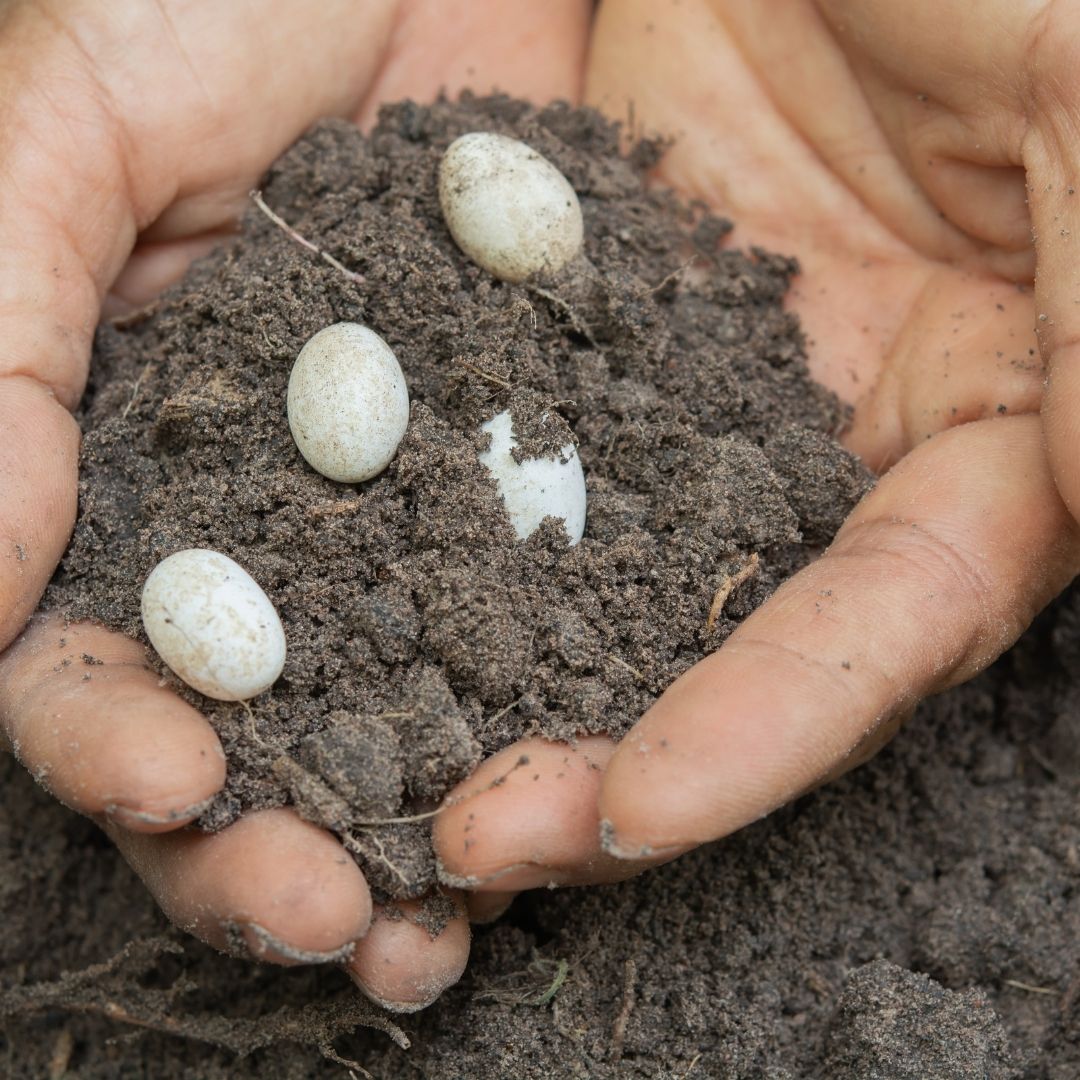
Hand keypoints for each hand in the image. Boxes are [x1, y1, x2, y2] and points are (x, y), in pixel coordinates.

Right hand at [0, 0, 587, 1009]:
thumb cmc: (202, 0)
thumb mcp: (58, 138)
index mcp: (127, 474)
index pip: (94, 660)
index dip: (114, 743)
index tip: (172, 788)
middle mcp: (270, 527)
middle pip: (259, 733)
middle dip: (281, 840)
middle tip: (345, 927)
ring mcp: (409, 513)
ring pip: (405, 711)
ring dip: (425, 827)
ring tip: (457, 930)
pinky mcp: (532, 476)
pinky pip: (548, 615)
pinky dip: (556, 708)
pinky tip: (584, 784)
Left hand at [433, 1, 1079, 901]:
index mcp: (996, 434)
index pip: (887, 628)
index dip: (769, 730)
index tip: (635, 815)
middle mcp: (850, 448)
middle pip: (732, 644)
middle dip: (609, 756)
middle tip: (468, 843)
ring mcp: (716, 393)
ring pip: (612, 569)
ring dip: (509, 670)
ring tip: (384, 762)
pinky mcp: (608, 323)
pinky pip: (518, 436)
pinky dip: (444, 518)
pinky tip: (355, 582)